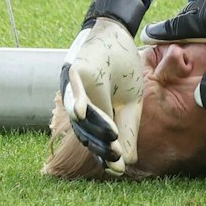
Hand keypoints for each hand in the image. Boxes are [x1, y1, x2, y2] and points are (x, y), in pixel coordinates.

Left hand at [59, 18, 144, 174]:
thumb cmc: (123, 69)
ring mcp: (75, 90)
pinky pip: (74, 91)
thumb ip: (128, 129)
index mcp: (95, 116)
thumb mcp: (132, 103)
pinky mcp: (74, 72)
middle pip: (88, 133)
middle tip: (115, 159)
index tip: (118, 169)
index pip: (99, 141)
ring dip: (96, 130)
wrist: (118, 35)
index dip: (107, 155)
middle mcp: (80, 106)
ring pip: (82, 117)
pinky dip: (78, 103)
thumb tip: (127, 160)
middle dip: (101, 147)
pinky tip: (82, 115)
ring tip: (111, 142)